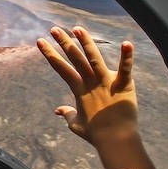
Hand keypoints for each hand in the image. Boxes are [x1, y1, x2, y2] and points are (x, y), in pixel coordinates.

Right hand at [36, 26, 137, 146]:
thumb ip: (67, 113)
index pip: (61, 68)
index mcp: (78, 90)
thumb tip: (57, 110)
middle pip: (74, 58)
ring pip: (94, 58)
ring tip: (78, 28)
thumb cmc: (95, 134)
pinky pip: (126, 69)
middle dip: (64, 42)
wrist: (114, 140)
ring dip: (86, 42)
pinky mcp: (123, 85)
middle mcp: (90, 83)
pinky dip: (127, 56)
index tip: (40, 41)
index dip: (50, 54)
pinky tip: (126, 42)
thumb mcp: (75, 124)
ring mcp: (106, 82)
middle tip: (54, 29)